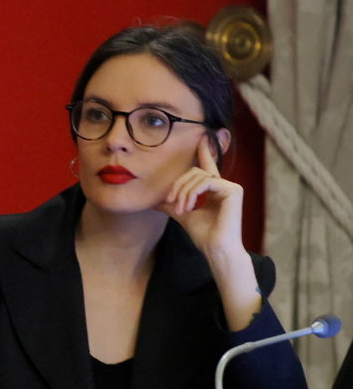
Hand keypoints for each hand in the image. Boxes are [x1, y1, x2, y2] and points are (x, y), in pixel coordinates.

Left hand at [155, 135, 244, 256]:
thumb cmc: (204, 235)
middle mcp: (224, 186)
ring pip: (198, 176)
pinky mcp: (233, 190)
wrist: (216, 249)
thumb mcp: (183, 215)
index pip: (207, 167)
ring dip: (183, 192)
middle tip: (169, 202)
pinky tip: (188, 206)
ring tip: (180, 209)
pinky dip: (192, 193)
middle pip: (194, 172)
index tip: (201, 138)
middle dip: (178, 185)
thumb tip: (155, 201)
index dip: (204, 152)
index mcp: (215, 190)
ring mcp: (231, 187)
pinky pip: (206, 182)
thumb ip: (172, 205)